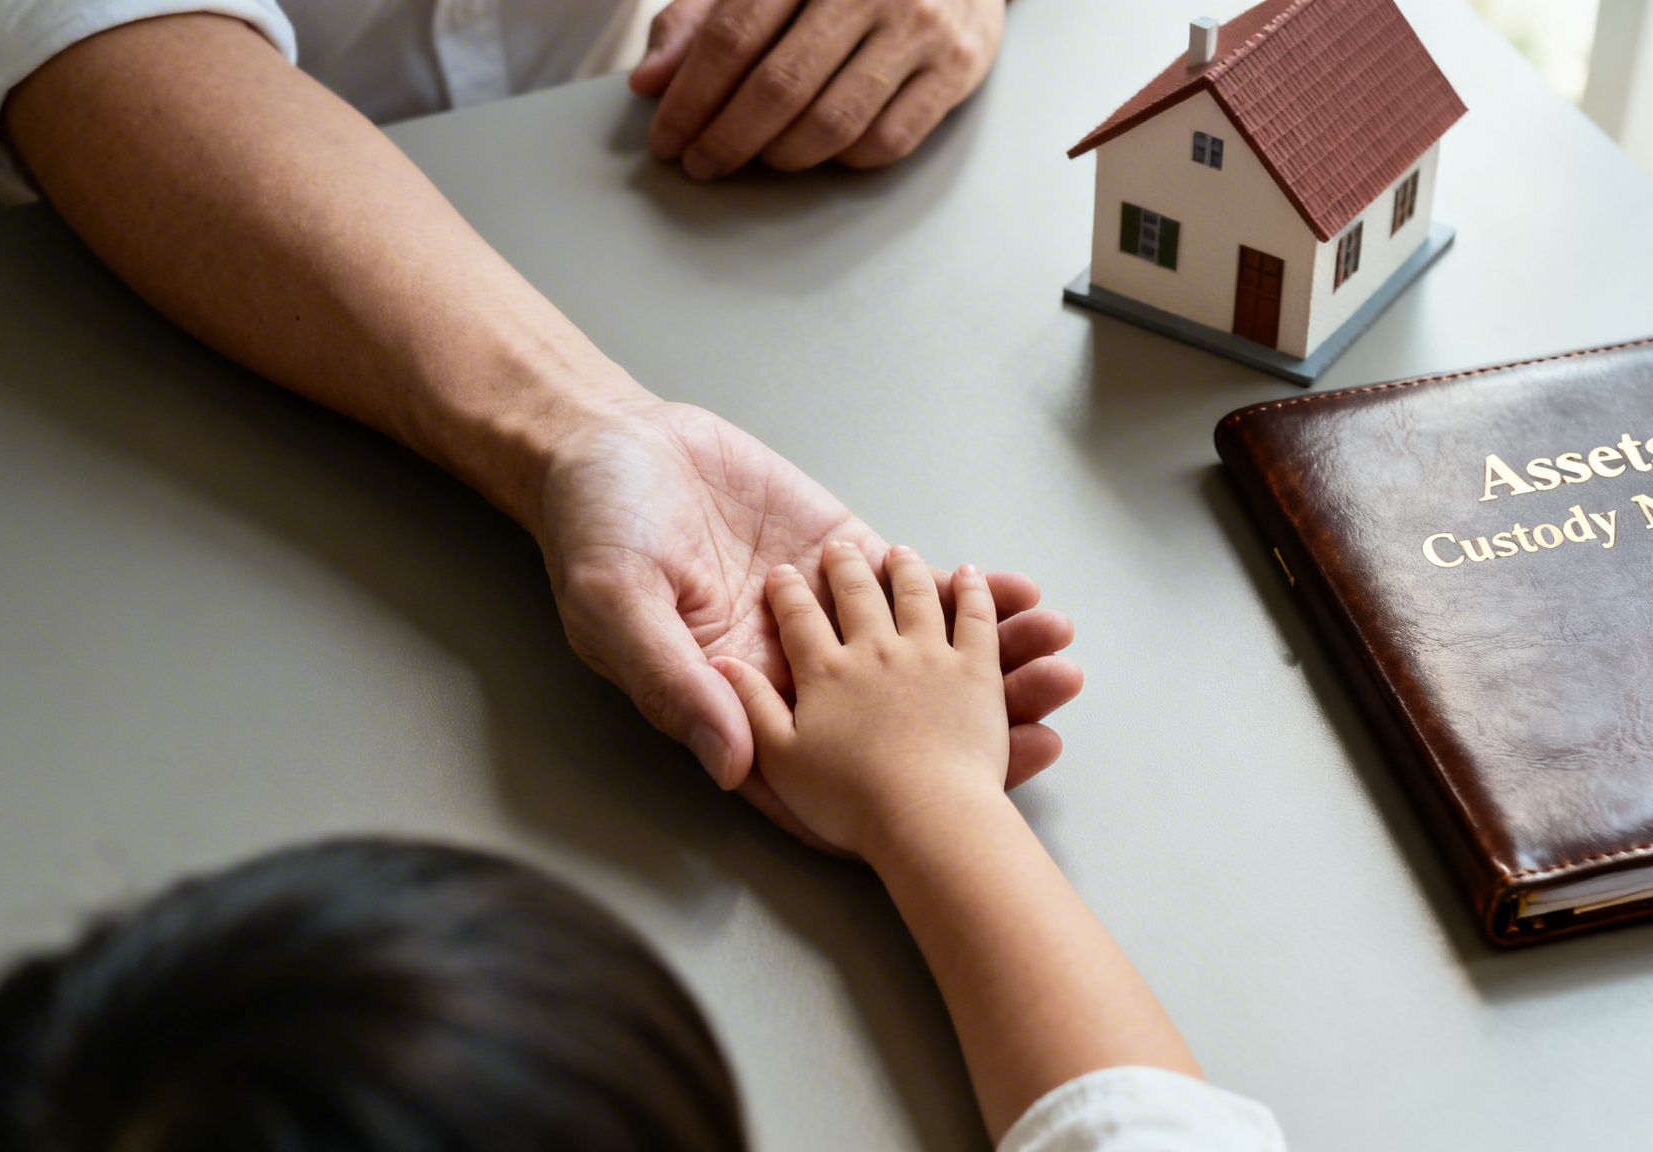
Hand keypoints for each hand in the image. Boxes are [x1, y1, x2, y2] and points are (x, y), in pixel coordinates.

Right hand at [533, 401, 1079, 840]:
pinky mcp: (839, 556)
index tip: (979, 790)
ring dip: (990, 652)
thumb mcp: (617, 611)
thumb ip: (676, 687)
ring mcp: (823, 615)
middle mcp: (791, 672)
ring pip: (918, 651)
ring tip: (1057, 649)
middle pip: (898, 717)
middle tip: (1051, 707)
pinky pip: (912, 587)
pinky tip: (1020, 592)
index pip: (834, 770)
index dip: (905, 791)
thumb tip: (732, 766)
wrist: (608, 447)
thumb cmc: (596, 533)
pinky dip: (966, 591)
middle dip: (980, 716)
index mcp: (738, 703)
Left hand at [628, 0, 1005, 178]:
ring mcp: (920, 25)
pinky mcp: (959, 67)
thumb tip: (649, 82)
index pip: (732, 37)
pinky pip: (888, 141)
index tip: (667, 139)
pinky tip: (821, 149)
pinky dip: (843, 160)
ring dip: (781, 156)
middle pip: (780, 87)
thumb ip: (701, 18)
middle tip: (702, 164)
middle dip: (728, 139)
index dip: (690, 98)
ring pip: (834, 123)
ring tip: (757, 158)